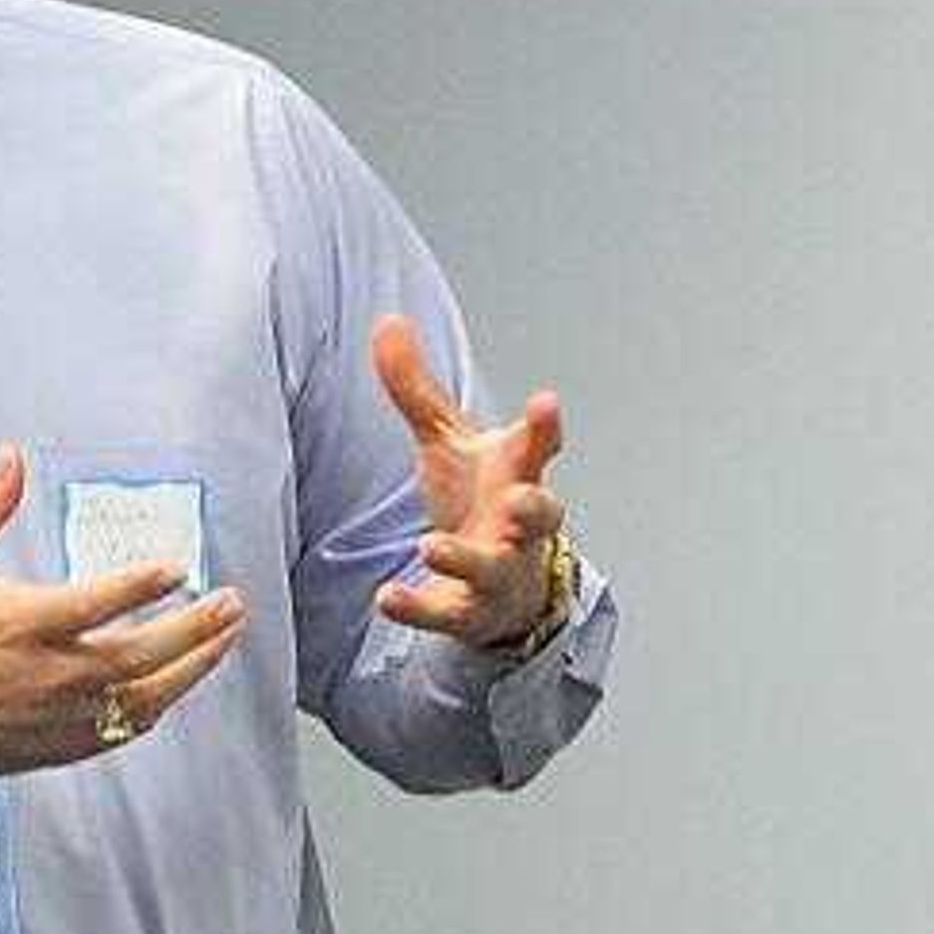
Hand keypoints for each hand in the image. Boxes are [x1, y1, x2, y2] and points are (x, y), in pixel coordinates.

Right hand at [0, 446, 250, 776]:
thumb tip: (13, 458)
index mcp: (20, 624)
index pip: (99, 603)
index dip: (143, 584)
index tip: (177, 568)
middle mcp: (47, 675)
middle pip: (141, 655)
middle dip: (195, 629)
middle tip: (229, 603)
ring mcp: (57, 716)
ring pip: (144, 698)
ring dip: (192, 668)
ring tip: (223, 638)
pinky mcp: (57, 745)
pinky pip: (122, 729)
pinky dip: (156, 705)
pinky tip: (177, 683)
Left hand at [368, 314, 567, 649]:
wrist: (499, 587)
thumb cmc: (479, 499)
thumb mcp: (446, 441)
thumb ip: (417, 389)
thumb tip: (387, 320)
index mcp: (518, 475)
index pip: (539, 447)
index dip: (544, 427)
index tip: (546, 403)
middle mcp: (518, 525)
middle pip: (540, 514)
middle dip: (535, 507)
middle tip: (520, 499)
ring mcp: (499, 571)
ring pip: (492, 568)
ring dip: (464, 558)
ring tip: (430, 546)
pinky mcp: (469, 610)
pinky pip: (446, 613)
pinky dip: (417, 606)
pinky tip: (387, 596)